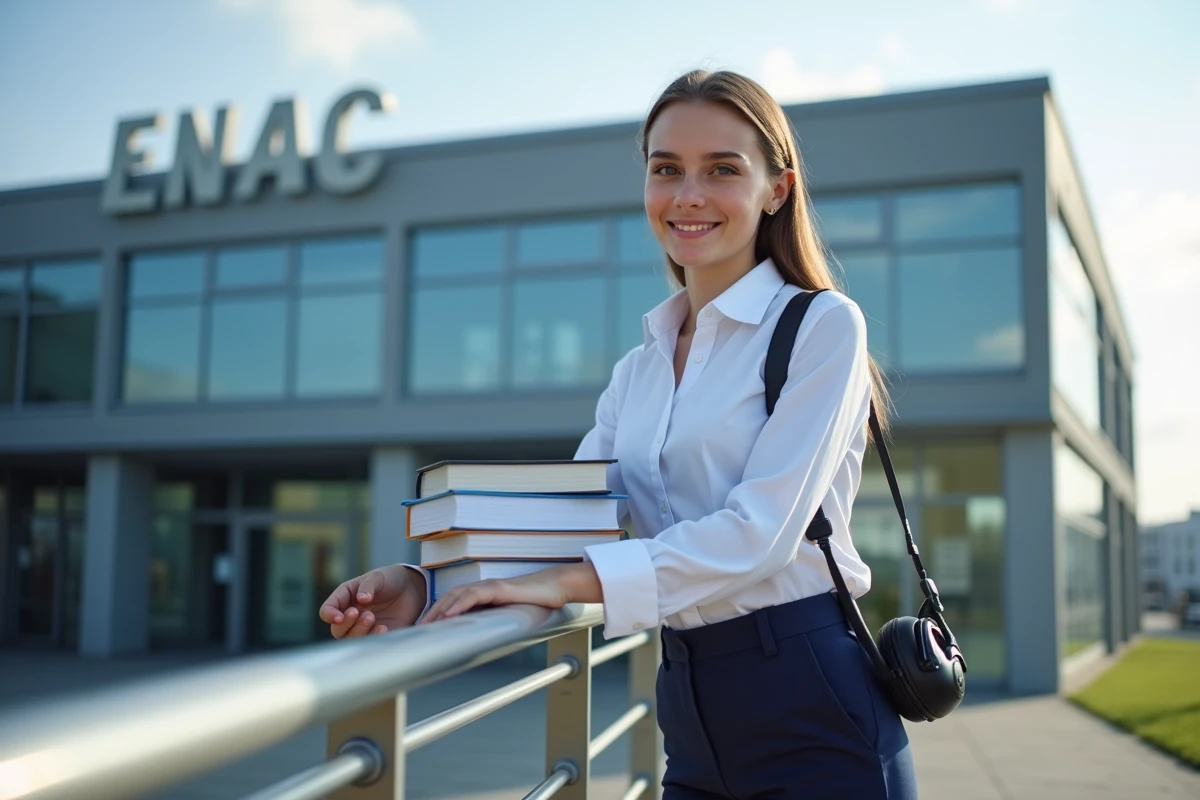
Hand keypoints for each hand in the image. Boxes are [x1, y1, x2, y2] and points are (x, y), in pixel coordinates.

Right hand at [318, 564, 426, 637]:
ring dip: (359, 632)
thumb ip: (368, 586)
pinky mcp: (376, 636)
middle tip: (364, 613)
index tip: (339, 617)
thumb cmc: (390, 579)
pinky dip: (373, 638)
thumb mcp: (378, 577)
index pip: (328, 609)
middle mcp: (350, 614)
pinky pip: (369, 643)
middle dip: (347, 624)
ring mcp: (362, 627)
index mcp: (345, 597)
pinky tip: (383, 628)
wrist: (412, 589)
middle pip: (337, 629)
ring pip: (350, 639)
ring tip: (372, 617)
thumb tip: (361, 599)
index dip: (329, 615)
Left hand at [421, 562, 601, 623]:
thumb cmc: (537, 602)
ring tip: (426, 624)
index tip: (423, 629)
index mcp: (483, 595)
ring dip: (439, 609)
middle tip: (416, 630)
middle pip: (449, 598)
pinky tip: (448, 615)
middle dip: (431, 613)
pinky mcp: (499, 588)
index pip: (453, 602)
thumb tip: (482, 642)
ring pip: (457, 595)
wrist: (557, 588)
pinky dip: (459, 604)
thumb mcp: (510, 616)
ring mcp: (490, 586)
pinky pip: (474, 595)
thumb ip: (495, 623)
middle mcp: (482, 588)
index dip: (436, 614)